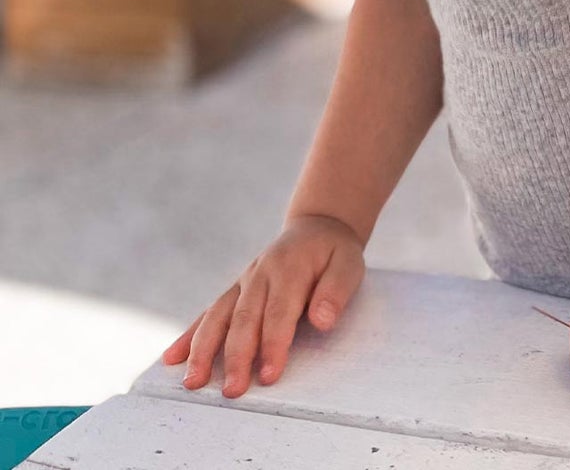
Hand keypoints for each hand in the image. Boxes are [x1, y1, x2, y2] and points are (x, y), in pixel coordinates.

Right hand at [161, 214, 364, 397]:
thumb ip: (336, 290)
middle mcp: (260, 274)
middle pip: (244, 319)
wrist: (316, 227)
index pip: (279, 312)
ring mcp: (243, 281)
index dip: (273, 344)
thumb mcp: (348, 263)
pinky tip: (172, 358)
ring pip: (218, 316)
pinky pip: (209, 312)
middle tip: (231, 391)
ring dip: (203, 350)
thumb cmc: (334, 253)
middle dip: (236, 357)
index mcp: (289, 268)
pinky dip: (189, 335)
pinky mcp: (234, 290)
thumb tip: (323, 320)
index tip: (268, 376)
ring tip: (192, 382)